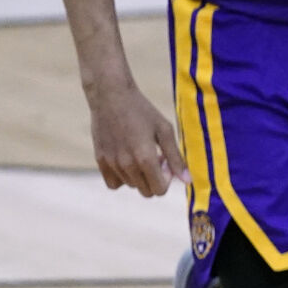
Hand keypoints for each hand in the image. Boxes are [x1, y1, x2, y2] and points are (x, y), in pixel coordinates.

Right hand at [86, 81, 187, 197]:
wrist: (111, 96)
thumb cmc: (142, 111)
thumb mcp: (165, 130)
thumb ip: (176, 158)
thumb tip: (187, 181)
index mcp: (145, 158)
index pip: (159, 190)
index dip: (167, 179)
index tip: (166, 161)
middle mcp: (126, 165)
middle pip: (146, 191)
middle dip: (155, 178)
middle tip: (155, 157)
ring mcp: (111, 164)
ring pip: (131, 186)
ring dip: (139, 176)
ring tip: (141, 153)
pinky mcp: (100, 160)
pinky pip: (113, 184)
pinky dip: (122, 177)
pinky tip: (127, 160)